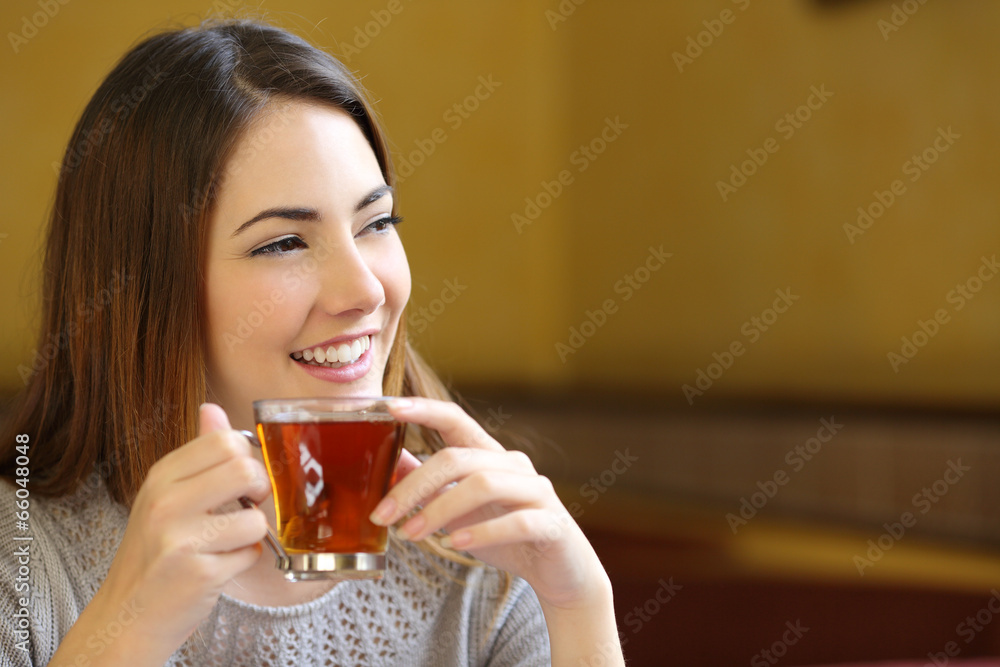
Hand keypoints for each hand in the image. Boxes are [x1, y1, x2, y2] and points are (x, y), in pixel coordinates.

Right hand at [90, 403, 270, 655]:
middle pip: (246, 469)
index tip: (241, 479)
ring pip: (255, 518)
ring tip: (227, 544)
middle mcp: (166, 502)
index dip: (247, 458)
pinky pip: (251, 554)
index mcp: (162, 476)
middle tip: (247, 506)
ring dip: (252, 535)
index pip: (225, 440)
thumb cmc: (155, 553)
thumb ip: (198, 455)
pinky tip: (219, 567)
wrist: (127, 615)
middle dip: (260, 491)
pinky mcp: (199, 573)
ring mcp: (181, 539)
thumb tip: (213, 408)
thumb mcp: (166, 496)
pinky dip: (244, 562)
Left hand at [372, 398, 609, 610]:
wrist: (561, 572)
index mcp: (490, 456)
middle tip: (382, 515)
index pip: (456, 419)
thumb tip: (388, 461)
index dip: (424, 409)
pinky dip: (482, 532)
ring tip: (409, 535)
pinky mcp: (552, 524)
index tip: (389, 407)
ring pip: (483, 485)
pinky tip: (455, 544)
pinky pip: (516, 522)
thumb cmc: (506, 535)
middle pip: (458, 459)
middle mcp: (514, 465)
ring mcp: (536, 492)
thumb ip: (429, 484)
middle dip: (414, 486)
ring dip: (439, 510)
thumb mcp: (459, 508)